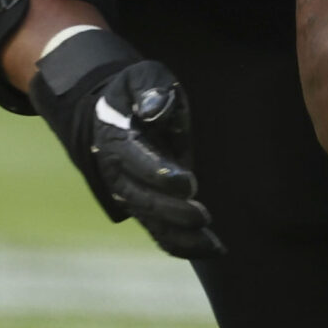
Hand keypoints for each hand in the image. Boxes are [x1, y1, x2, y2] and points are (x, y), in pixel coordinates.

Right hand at [29, 31, 221, 259]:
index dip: (160, 173)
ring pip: (151, 221)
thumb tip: (155, 107)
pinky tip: (213, 249)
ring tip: (214, 245)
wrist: (114, 109)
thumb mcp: (143, 77)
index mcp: (116, 138)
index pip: (136, 160)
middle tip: (203, 216)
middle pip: (142, 198)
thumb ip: (151, 89)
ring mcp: (129, 192)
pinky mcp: (144, 205)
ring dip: (181, 236)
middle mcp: (117, 172)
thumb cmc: (136, 90)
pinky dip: (183, 244)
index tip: (188, 183)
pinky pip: (160, 230)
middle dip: (172, 211)